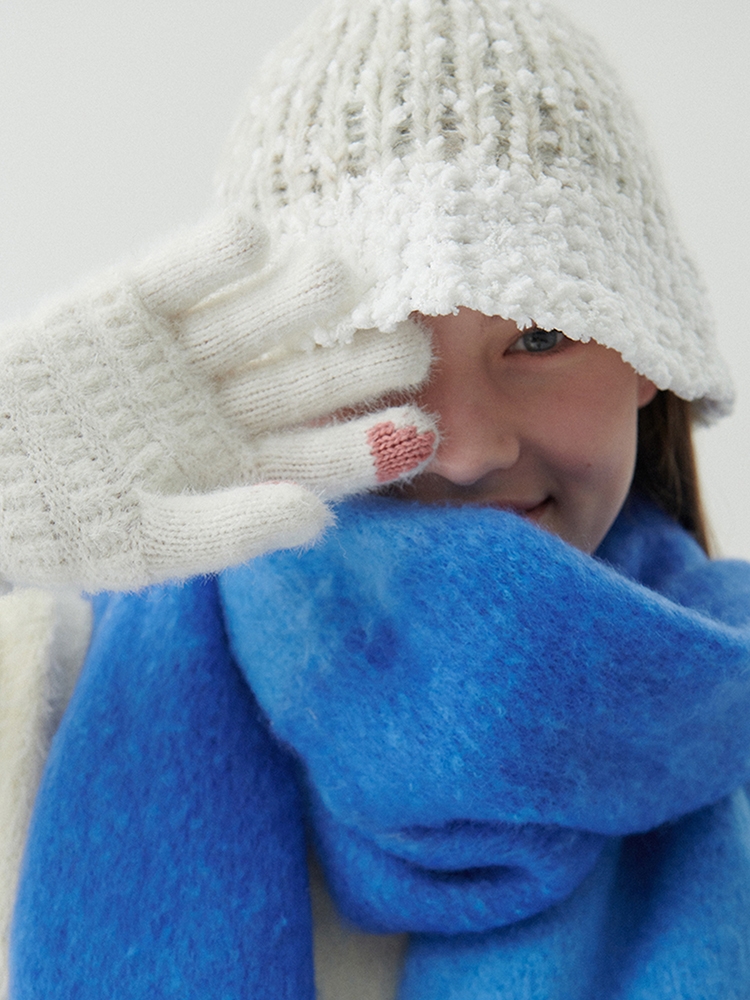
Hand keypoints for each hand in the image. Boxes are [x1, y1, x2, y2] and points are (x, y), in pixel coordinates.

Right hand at [0, 211, 435, 590]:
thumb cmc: (60, 525)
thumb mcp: (148, 542)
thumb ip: (234, 529)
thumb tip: (321, 517)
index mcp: (244, 465)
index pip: (321, 452)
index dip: (369, 444)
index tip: (420, 432)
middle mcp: (227, 403)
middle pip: (306, 378)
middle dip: (356, 362)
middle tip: (410, 346)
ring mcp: (184, 352)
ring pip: (256, 319)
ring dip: (301, 296)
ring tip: (344, 272)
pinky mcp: (129, 305)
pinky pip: (179, 273)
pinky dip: (214, 254)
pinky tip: (257, 236)